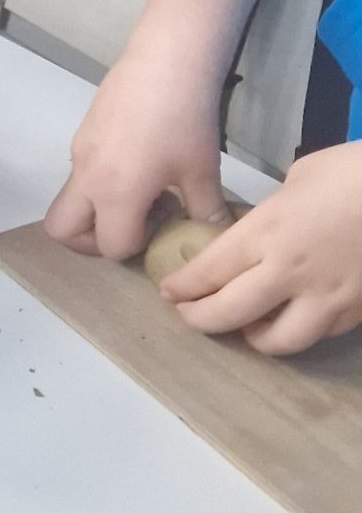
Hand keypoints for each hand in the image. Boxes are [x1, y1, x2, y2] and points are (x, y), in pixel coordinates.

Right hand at [43, 41, 224, 259]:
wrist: (166, 58)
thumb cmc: (186, 118)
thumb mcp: (203, 171)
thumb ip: (206, 212)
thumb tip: (219, 238)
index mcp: (114, 194)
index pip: (111, 246)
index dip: (139, 246)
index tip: (165, 222)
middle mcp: (86, 179)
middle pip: (62, 231)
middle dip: (92, 241)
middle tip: (131, 225)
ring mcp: (79, 154)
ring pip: (69, 201)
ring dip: (98, 210)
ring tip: (142, 189)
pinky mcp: (82, 134)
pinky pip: (80, 174)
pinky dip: (101, 183)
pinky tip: (140, 160)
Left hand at [157, 143, 361, 351]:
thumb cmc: (355, 170)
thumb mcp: (301, 178)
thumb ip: (274, 211)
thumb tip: (265, 227)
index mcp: (266, 233)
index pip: (208, 273)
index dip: (183, 288)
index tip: (170, 292)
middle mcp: (289, 273)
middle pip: (228, 314)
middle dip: (200, 319)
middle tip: (191, 315)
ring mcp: (327, 298)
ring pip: (277, 342)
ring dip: (254, 336)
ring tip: (248, 324)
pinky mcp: (357, 311)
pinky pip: (320, 333)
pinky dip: (301, 329)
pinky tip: (297, 316)